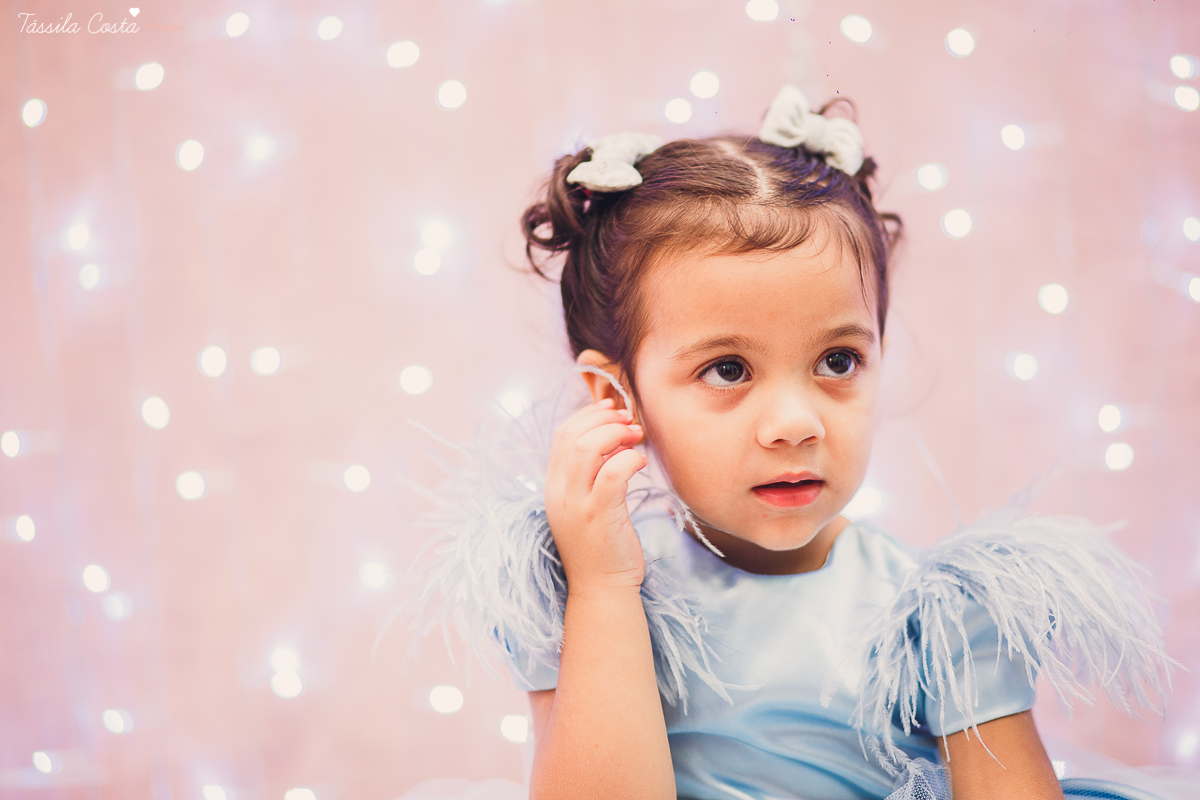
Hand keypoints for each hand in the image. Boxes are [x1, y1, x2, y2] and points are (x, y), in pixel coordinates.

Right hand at [544, 398, 647, 595]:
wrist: (602, 591)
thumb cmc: (603, 548)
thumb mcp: (588, 506)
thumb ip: (592, 475)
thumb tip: (614, 441)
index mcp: (553, 488)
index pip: (561, 435)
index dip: (587, 415)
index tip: (612, 409)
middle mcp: (558, 494)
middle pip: (571, 436)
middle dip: (603, 419)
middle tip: (630, 421)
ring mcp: (576, 506)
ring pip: (585, 449)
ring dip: (615, 434)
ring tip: (637, 436)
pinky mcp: (598, 517)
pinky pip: (611, 473)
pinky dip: (628, 459)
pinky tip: (641, 462)